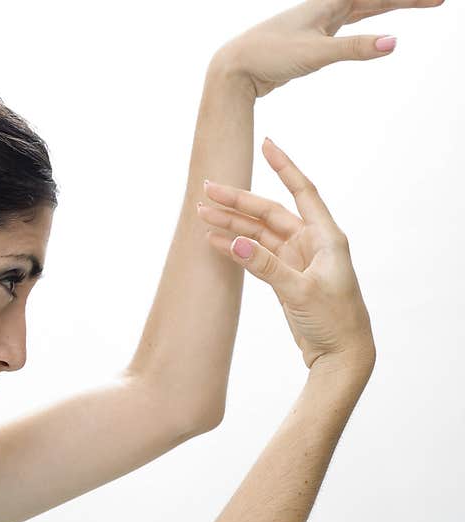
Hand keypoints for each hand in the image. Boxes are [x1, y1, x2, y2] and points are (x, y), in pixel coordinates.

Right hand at [198, 138, 375, 372]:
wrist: (341, 356)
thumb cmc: (335, 322)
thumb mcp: (300, 292)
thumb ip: (265, 265)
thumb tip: (233, 241)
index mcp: (326, 238)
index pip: (302, 191)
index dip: (283, 166)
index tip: (266, 144)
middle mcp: (311, 243)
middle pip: (269, 212)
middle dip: (238, 201)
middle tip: (207, 191)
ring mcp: (296, 259)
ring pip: (258, 233)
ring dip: (232, 225)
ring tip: (201, 215)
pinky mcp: (284, 277)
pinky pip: (255, 254)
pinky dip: (236, 247)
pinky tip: (214, 240)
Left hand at [211, 0, 445, 98]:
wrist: (234, 67)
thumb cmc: (268, 55)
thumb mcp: (316, 53)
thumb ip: (354, 48)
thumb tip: (393, 43)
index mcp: (328, 4)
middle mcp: (325, 9)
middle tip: (438, 1)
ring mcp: (317, 24)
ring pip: (361, 11)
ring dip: (387, 8)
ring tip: (413, 4)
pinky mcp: (310, 41)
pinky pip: (346, 29)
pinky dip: (364, 26)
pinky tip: (368, 29)